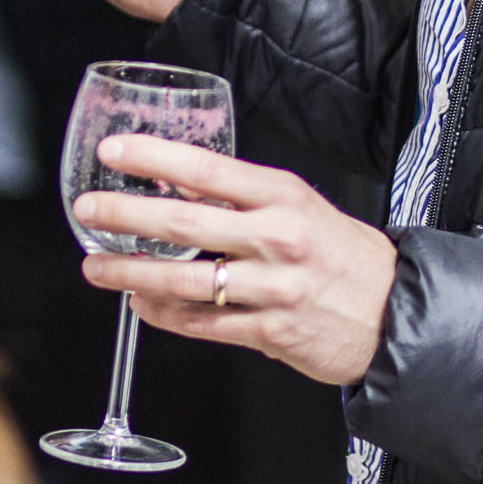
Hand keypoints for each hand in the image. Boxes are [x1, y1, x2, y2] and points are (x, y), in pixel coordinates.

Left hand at [75, 136, 394, 387]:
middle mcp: (277, 239)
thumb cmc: (340, 253)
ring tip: (96, 268)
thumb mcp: (297, 207)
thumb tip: (173, 185)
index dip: (153, 158)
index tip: (113, 151)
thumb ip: (240, 198)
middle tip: (88, 210)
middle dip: (125, 216)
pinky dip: (164, 316)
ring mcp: (273, 289)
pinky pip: (203, 325)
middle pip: (184, 225)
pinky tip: (141, 305)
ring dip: (131, 275)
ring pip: (186, 282)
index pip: (206, 169)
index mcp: (282, 196)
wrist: (394, 311)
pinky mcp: (271, 332)